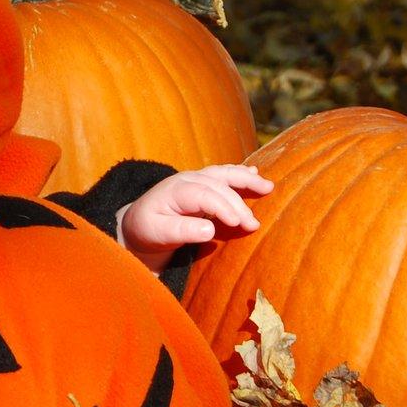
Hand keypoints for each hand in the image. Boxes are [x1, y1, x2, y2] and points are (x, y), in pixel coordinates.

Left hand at [118, 164, 272, 264]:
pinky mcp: (203, 184)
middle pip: (218, 186)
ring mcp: (196, 178)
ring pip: (224, 174)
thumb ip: (181, 231)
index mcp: (175, 190)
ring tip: (268, 187)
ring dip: (246, 180)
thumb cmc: (147, 229)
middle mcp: (188, 179)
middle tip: (254, 224)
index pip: (204, 195)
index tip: (237, 224)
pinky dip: (240, 174)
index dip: (223, 207)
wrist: (138, 222)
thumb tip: (209, 231)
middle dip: (239, 204)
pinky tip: (256, 174)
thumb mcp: (157, 233)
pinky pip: (224, 175)